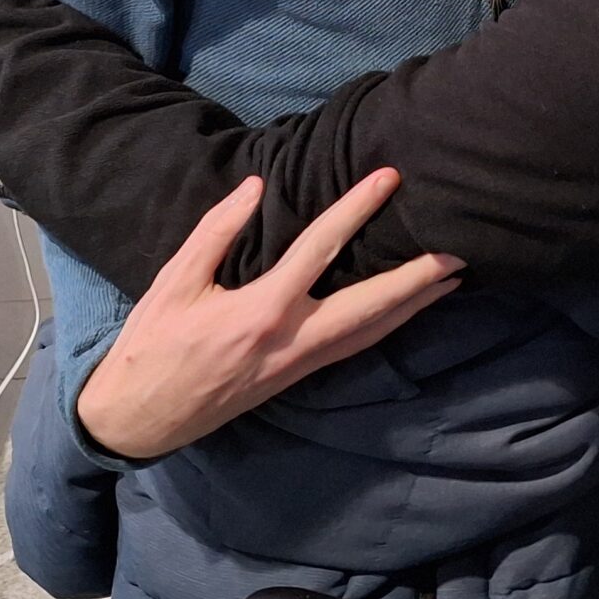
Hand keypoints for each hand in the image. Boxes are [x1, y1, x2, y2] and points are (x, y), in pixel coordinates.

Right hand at [76, 170, 463, 460]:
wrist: (138, 419)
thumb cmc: (151, 346)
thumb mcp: (174, 282)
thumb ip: (216, 230)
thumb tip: (257, 186)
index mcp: (260, 312)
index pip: (320, 249)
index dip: (357, 209)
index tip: (390, 179)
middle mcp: (292, 342)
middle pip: (370, 307)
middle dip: (418, 279)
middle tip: (460, 251)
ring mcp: (299, 366)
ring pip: (371, 333)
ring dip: (414, 305)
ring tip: (453, 278)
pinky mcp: (297, 378)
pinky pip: (354, 347)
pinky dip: (388, 325)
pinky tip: (407, 311)